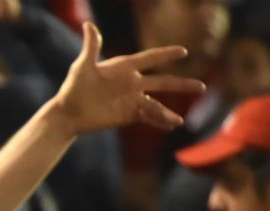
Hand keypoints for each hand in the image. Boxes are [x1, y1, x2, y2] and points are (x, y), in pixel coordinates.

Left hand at [50, 23, 204, 133]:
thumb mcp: (82, 67)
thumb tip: (88, 25)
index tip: (183, 51)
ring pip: (156, 104)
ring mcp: (132, 99)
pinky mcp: (128, 114)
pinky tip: (170, 126)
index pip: (150, 58)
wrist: (67, 114)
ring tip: (179, 121)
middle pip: (162, 82)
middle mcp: (132, 83)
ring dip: (168, 112)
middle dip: (181, 84)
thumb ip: (91, 47)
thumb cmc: (73, 88)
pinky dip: (159, 121)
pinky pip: (147, 117)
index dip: (166, 54)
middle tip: (202, 86)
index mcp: (124, 68)